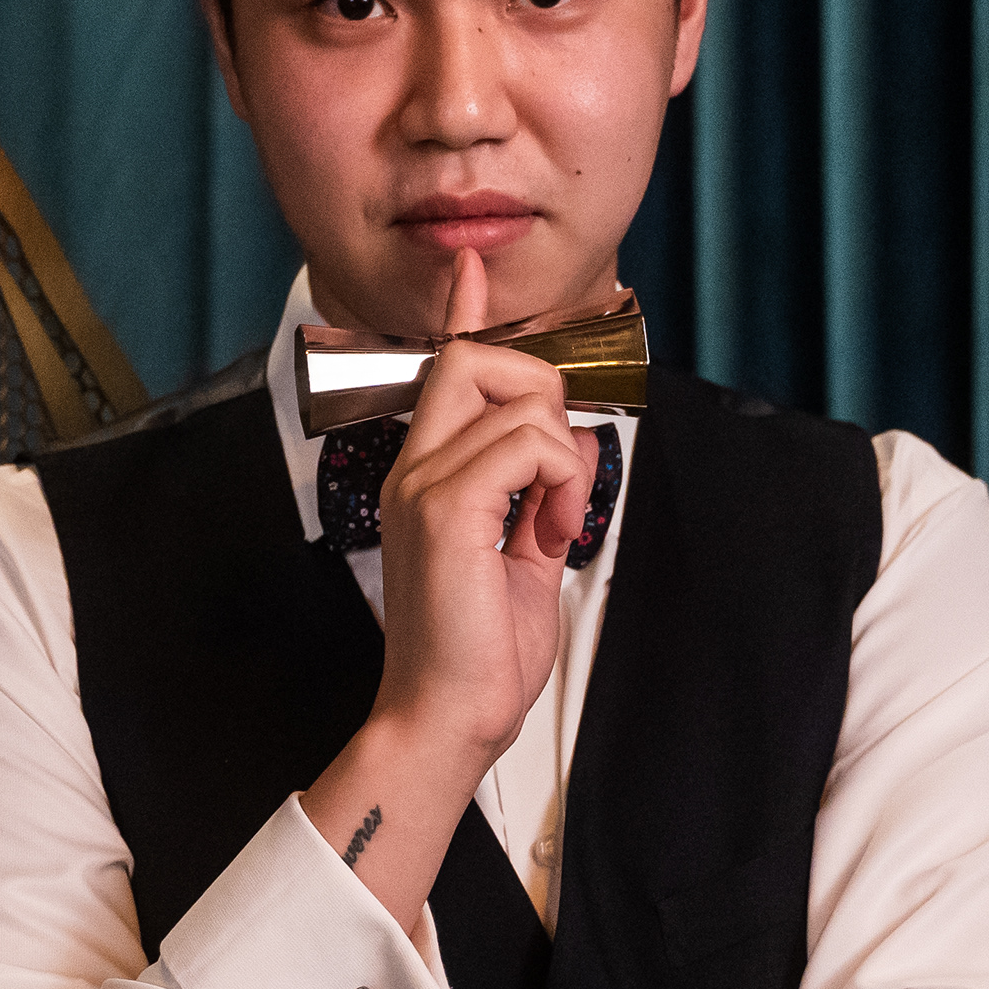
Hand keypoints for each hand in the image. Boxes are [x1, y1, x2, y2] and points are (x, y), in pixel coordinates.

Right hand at [371, 249, 595, 764]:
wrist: (447, 718)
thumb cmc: (480, 654)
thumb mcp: (524, 557)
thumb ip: (540, 495)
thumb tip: (574, 449)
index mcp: (427, 477)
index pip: (441, 370)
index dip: (462, 314)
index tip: (471, 270)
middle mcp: (414, 469)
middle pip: (478, 360)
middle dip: (542, 393)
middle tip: (557, 475)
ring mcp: (422, 484)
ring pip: (515, 398)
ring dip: (562, 456)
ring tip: (552, 524)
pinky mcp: (444, 508)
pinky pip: (526, 444)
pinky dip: (559, 480)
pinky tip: (547, 532)